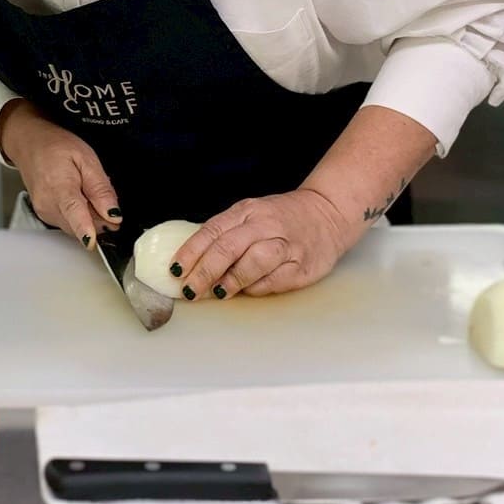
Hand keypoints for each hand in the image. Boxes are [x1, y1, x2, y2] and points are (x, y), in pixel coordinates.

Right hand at [0, 100, 120, 248]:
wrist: (30, 144)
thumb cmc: (56, 147)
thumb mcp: (86, 158)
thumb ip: (100, 188)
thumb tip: (113, 213)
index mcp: (59, 186)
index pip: (73, 212)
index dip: (85, 229)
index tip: (92, 241)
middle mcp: (48, 204)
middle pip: (82, 225)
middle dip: (99, 218)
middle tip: (102, 194)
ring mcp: (45, 213)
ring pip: (77, 227)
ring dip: (90, 216)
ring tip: (85, 189)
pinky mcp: (45, 216)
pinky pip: (69, 224)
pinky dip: (79, 215)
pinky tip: (77, 197)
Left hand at [170, 188, 350, 299]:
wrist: (327, 213)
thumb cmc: (281, 218)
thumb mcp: (250, 215)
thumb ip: (225, 234)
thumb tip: (192, 262)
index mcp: (246, 211)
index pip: (212, 230)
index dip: (190, 252)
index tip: (176, 270)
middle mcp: (265, 225)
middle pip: (229, 247)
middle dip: (205, 271)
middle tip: (190, 289)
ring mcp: (286, 245)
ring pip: (253, 262)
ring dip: (232, 280)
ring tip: (218, 292)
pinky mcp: (302, 266)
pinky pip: (275, 280)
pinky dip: (257, 288)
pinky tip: (246, 292)